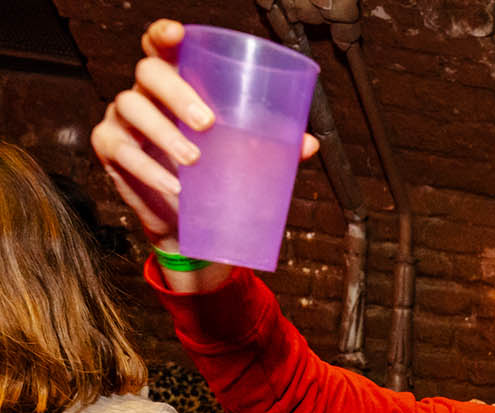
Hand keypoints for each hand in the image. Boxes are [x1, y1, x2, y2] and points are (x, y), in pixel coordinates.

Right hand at [90, 19, 318, 248]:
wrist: (185, 221)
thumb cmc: (213, 172)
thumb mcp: (243, 154)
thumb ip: (273, 144)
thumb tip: (309, 143)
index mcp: (176, 82)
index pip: (162, 47)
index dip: (163, 34)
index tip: (177, 34)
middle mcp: (145, 92)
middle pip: (149, 72)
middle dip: (177, 91)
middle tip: (207, 122)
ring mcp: (122, 118)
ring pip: (131, 107)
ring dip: (164, 132)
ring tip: (193, 159)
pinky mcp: (110, 148)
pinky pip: (122, 151)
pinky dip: (148, 169)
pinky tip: (174, 186)